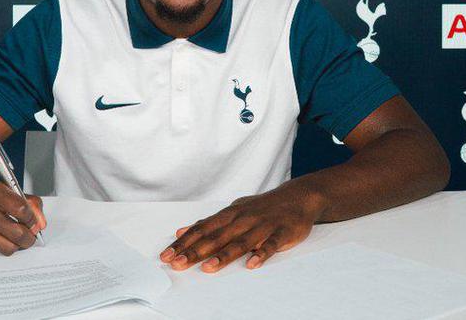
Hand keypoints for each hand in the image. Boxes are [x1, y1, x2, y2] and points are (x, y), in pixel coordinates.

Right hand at [0, 179, 46, 255]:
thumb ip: (23, 201)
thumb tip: (41, 222)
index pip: (22, 209)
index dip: (32, 219)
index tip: (34, 222)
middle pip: (17, 232)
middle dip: (28, 238)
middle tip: (29, 237)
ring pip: (6, 247)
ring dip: (15, 246)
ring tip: (15, 240)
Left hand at [159, 186, 323, 272]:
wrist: (297, 197)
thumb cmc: (262, 207)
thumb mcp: (233, 211)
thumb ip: (209, 223)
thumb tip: (182, 231)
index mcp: (230, 214)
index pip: (202, 229)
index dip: (184, 242)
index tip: (168, 255)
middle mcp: (243, 219)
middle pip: (216, 237)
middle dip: (195, 250)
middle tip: (178, 263)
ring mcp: (262, 226)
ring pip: (241, 242)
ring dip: (224, 255)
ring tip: (208, 268)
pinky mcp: (281, 233)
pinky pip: (270, 245)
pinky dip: (261, 254)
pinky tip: (252, 264)